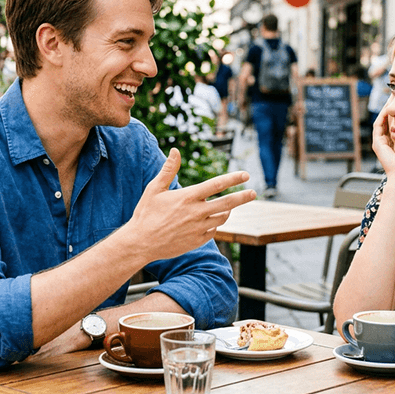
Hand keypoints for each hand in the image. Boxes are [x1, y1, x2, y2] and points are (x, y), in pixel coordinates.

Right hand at [127, 148, 255, 261]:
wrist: (141, 243)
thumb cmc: (146, 213)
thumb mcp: (155, 189)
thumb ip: (168, 170)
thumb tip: (175, 150)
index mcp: (188, 197)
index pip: (217, 184)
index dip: (233, 178)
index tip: (245, 175)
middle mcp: (196, 213)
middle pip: (227, 203)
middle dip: (243, 197)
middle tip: (253, 193)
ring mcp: (199, 228)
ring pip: (222, 217)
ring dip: (227, 211)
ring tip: (228, 207)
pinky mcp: (198, 241)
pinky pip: (213, 231)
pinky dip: (214, 224)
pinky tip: (210, 220)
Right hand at [370, 109, 394, 183]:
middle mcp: (388, 142)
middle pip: (390, 119)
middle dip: (394, 106)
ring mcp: (382, 143)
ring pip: (383, 120)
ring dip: (387, 107)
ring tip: (393, 96)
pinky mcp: (378, 144)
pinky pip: (379, 125)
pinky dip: (383, 115)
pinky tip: (390, 106)